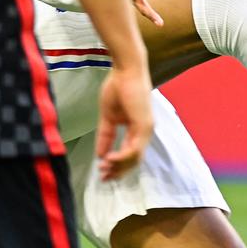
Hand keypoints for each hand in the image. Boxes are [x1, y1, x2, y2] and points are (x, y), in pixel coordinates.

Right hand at [95, 65, 152, 180]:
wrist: (125, 70)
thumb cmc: (117, 87)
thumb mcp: (107, 117)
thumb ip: (105, 136)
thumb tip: (99, 154)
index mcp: (137, 129)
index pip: (129, 153)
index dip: (116, 165)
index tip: (101, 172)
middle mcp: (144, 131)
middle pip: (133, 160)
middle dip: (118, 171)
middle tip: (103, 178)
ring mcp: (146, 129)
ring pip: (135, 158)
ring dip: (118, 167)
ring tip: (104, 169)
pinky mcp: (145, 125)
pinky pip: (134, 149)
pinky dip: (122, 157)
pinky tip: (109, 160)